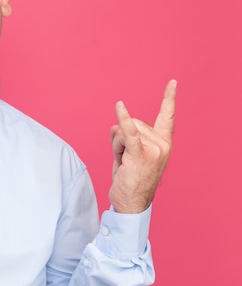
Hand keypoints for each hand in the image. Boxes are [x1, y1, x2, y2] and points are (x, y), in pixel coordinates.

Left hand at [108, 79, 176, 212]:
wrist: (132, 203)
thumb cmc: (131, 179)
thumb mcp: (128, 154)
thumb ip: (124, 137)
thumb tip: (114, 125)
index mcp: (163, 142)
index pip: (167, 116)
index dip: (169, 98)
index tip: (172, 82)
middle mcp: (162, 144)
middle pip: (134, 122)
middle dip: (122, 138)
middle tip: (125, 158)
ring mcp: (153, 149)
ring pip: (125, 130)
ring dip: (117, 145)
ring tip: (123, 162)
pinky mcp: (140, 154)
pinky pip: (129, 132)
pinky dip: (123, 119)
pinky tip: (119, 106)